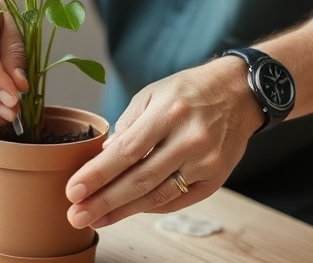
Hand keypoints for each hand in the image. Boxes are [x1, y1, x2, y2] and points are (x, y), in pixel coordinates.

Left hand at [64, 57, 262, 228]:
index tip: (73, 191)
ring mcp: (206, 161)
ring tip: (95, 219)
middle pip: (140, 179)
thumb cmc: (188, 91)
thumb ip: (128, 126)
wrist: (239, 92)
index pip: (126, 151)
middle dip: (104, 201)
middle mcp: (189, 139)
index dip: (98, 174)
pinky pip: (178, 200)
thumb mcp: (152, 94)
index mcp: (168, 113)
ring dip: (123, 211)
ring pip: (158, 195)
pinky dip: (151, 207)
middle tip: (76, 215)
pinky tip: (127, 211)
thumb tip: (103, 156)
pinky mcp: (217, 178)